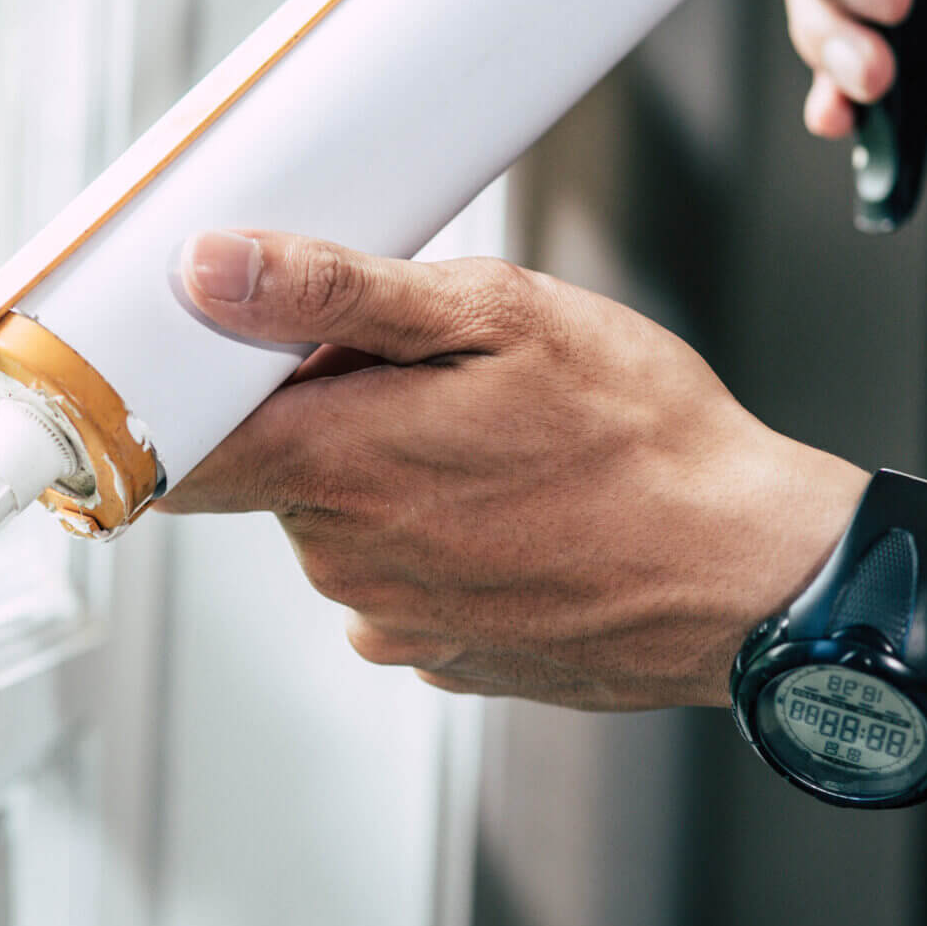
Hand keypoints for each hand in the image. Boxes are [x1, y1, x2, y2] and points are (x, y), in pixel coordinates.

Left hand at [159, 229, 866, 709]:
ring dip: (383, 472)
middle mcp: (343, 561)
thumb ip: (333, 292)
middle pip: (272, 470)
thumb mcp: (494, 313)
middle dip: (321, 413)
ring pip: (339, 522)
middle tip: (427, 370)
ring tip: (494, 437)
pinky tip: (514, 505)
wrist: (754, 574)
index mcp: (335, 466)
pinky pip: (398, 577)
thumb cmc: (641, 437)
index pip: (172, 447)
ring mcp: (391, 620)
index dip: (178, 392)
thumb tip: (209, 269)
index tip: (210, 353)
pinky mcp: (441, 656)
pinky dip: (432, 536)